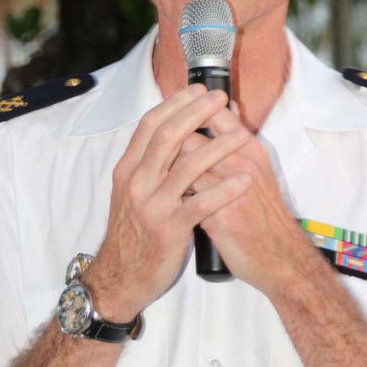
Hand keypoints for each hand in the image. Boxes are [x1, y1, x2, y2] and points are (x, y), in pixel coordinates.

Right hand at [84, 85, 251, 318]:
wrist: (121, 277)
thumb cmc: (134, 231)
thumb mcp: (133, 192)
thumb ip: (151, 163)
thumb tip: (176, 130)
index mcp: (128, 169)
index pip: (150, 125)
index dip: (175, 104)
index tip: (197, 89)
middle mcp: (137, 183)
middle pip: (168, 137)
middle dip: (197, 113)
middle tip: (220, 98)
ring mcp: (152, 206)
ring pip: (187, 166)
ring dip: (218, 147)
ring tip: (243, 135)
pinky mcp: (169, 230)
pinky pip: (201, 205)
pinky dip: (225, 190)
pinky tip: (245, 180)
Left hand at [183, 104, 321, 296]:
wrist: (279, 256)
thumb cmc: (265, 212)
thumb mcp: (259, 168)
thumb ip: (239, 138)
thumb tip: (229, 107)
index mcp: (250, 148)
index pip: (215, 115)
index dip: (189, 115)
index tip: (174, 122)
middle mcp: (242, 163)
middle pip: (191, 138)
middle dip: (170, 148)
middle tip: (160, 159)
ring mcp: (230, 189)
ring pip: (184, 167)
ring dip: (169, 173)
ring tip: (164, 181)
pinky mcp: (220, 215)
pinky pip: (186, 198)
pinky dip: (176, 198)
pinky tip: (172, 203)